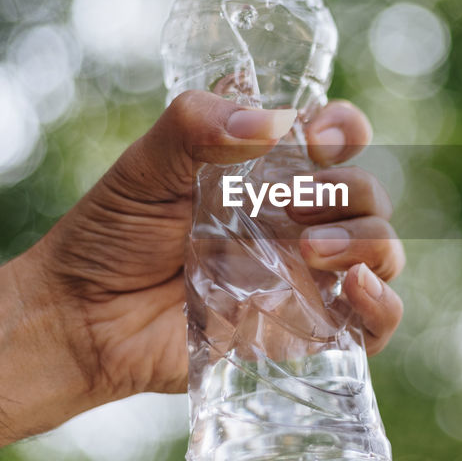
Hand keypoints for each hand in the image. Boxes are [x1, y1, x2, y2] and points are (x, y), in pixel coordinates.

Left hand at [18, 91, 404, 402]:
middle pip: (368, 195)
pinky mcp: (302, 336)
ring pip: (382, 253)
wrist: (78, 321)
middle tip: (291, 206)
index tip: (317, 139)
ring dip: (367, 242)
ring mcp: (303, 280)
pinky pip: (373, 327)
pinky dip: (383, 306)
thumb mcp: (143, 166)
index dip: (344, 130)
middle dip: (347, 192)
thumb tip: (269, 124)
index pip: (338, 139)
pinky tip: (355, 289)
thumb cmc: (107, 238)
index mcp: (267, 173)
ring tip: (309, 250)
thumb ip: (195, 125)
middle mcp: (296, 222)